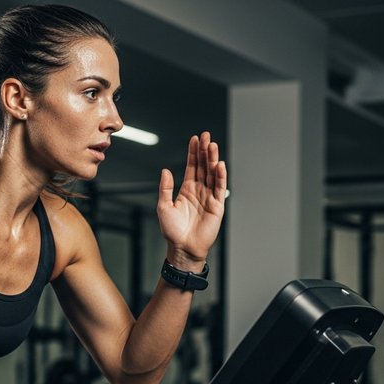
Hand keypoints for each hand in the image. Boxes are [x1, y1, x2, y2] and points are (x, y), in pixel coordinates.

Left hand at [157, 131, 226, 270]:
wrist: (182, 248)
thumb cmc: (172, 231)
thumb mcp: (164, 206)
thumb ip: (165, 188)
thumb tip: (165, 171)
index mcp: (187, 189)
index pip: (192, 166)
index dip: (193, 153)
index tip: (195, 139)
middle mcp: (199, 190)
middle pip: (203, 166)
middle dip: (204, 151)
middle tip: (206, 136)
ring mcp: (209, 197)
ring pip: (212, 174)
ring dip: (212, 159)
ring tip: (212, 145)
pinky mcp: (217, 206)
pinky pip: (219, 188)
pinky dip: (220, 176)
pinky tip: (219, 164)